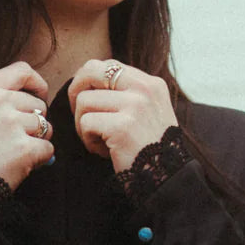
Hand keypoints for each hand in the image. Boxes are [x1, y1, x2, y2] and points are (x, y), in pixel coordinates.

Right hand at [0, 61, 54, 191]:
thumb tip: (34, 109)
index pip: (22, 71)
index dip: (37, 84)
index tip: (39, 97)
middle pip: (38, 105)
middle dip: (36, 123)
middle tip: (20, 140)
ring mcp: (11, 124)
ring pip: (46, 127)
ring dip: (39, 141)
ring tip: (18, 153)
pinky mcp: (23, 148)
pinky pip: (48, 149)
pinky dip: (40, 159)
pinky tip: (23, 165)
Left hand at [68, 59, 178, 173]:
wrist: (168, 179)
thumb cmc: (152, 152)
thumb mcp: (149, 113)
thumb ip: (128, 95)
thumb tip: (89, 83)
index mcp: (150, 84)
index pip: (108, 65)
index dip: (88, 81)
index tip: (86, 101)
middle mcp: (144, 90)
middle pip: (91, 71)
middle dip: (76, 93)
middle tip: (80, 115)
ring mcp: (134, 106)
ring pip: (84, 101)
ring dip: (84, 125)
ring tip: (100, 141)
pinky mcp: (122, 127)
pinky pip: (86, 123)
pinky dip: (88, 141)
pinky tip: (104, 152)